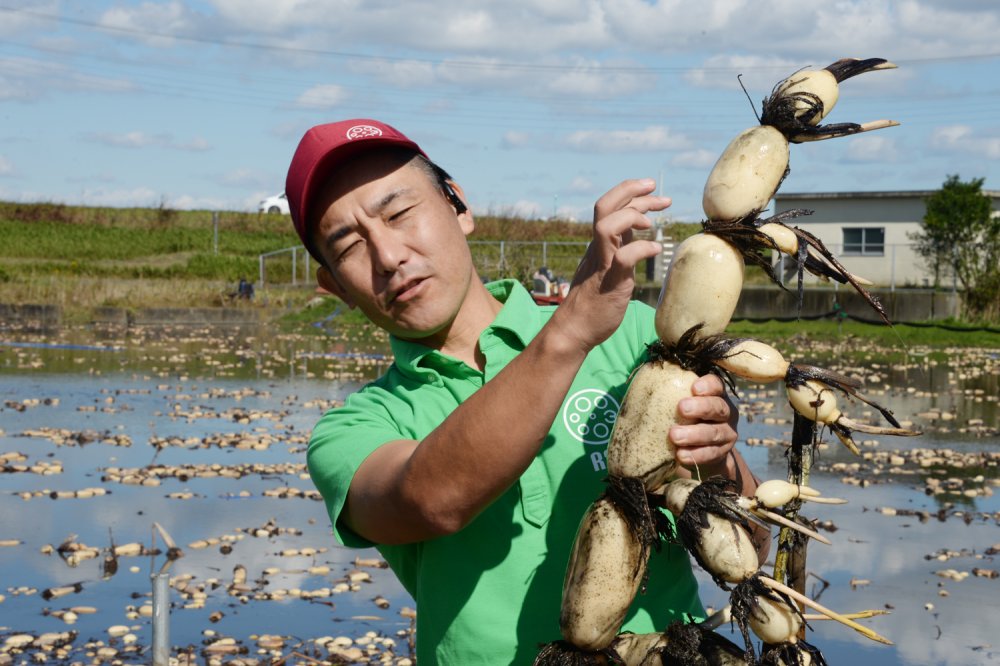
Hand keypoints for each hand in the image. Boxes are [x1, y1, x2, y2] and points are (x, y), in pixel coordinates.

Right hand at [555, 179, 669, 352]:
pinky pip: (624, 258)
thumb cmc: (593, 303)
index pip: (608, 206)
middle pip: (604, 206)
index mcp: (597, 245)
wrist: (573, 330)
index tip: (651, 189)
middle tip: (653, 187)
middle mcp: (597, 249)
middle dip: (630, 190)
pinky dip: (642, 249)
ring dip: (632, 216)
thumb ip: (618, 249)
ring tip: (651, 223)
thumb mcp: (607, 266)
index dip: (629, 192)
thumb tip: (634, 233)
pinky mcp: (610, 283)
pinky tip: (656, 251)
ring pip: (607, 226)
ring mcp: (602, 265)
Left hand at [669, 374, 738, 474]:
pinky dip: (696, 455)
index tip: (694, 388)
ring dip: (695, 434)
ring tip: (675, 436)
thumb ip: (668, 394)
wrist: (702, 450)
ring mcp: (727, 433)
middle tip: (681, 409)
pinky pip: (711, 454)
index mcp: (715, 395)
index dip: (708, 385)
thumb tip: (642, 383)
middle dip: (701, 407)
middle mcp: (726, 412)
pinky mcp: (722, 453)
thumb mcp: (678, 404)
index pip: (716, 385)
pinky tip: (680, 455)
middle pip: (718, 407)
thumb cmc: (685, 419)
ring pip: (714, 432)